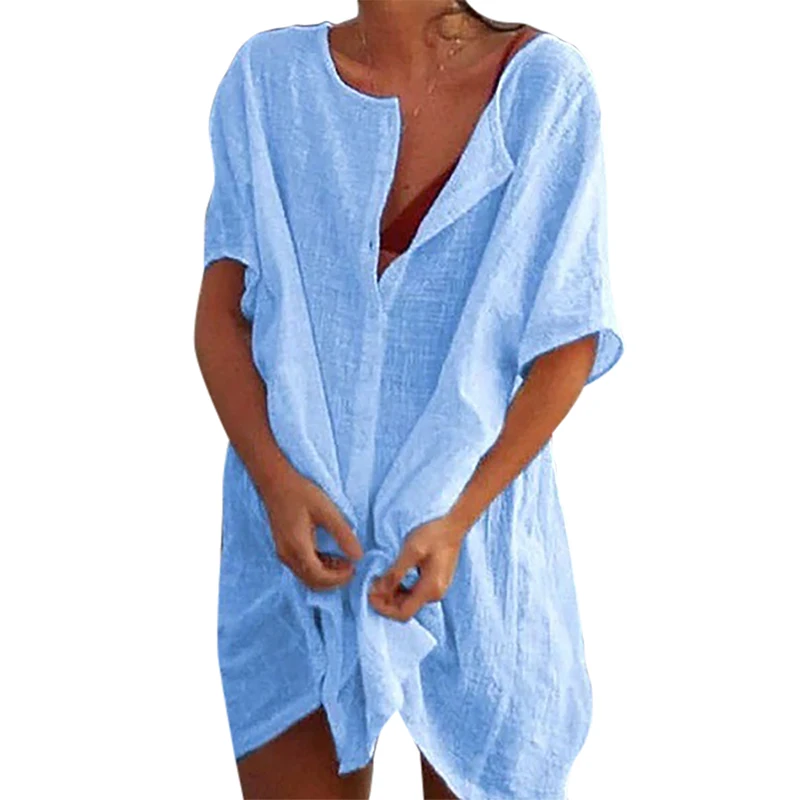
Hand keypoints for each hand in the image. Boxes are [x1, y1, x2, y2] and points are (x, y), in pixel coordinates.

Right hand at [259, 465, 363, 590]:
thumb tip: (359, 556)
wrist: (275, 482)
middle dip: (334, 580)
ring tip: (344, 562)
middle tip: (352, 568)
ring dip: (326, 575)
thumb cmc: (300, 493)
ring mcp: (283, 553)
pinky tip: (331, 557)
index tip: (354, 568)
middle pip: (312, 582)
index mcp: (297, 547)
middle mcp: (287, 555)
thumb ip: (343, 534)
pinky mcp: (284, 548)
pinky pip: (301, 568)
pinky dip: (318, 568)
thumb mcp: (326, 510)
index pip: (319, 577)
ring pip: (306, 577)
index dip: (338, 578)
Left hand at [368, 513, 468, 621]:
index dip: (383, 608)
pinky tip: (393, 577)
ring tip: (379, 579)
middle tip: (371, 584)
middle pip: (405, 609)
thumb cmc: (433, 535)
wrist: (453, 527)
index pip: (403, 613)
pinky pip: (414, 593)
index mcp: (430, 589)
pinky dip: (400, 589)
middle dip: (385, 600)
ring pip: (408, 602)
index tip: (370, 594)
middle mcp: (435, 595)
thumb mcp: (411, 551)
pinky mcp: (435, 583)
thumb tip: (377, 590)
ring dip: (391, 595)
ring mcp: (437, 590)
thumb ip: (395, 573)